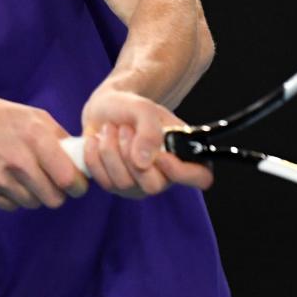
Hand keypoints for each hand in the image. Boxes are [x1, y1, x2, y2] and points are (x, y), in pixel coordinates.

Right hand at [0, 93, 87, 210]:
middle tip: (50, 182)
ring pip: (32, 203)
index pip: (68, 179)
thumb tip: (83, 160)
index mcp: (35, 136)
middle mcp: (17, 160)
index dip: (77, 186)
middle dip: (56, 193)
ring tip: (22, 174)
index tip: (75, 184)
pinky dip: (12, 196)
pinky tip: (2, 177)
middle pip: (53, 199)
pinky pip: (11, 206)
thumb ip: (59, 138)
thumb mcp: (32, 115)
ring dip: (33, 194)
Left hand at [80, 88, 212, 197]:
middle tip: (126, 129)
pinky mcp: (115, 187)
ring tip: (111, 129)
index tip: (161, 155)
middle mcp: (164, 175)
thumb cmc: (131, 109)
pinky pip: (103, 181)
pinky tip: (97, 140)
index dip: (183, 172)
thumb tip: (143, 163)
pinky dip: (95, 155)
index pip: (201, 176)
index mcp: (182, 154)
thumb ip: (149, 132)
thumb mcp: (144, 109)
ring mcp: (139, 185)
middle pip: (153, 186)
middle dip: (132, 154)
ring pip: (123, 183)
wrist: (105, 110)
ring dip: (111, 150)